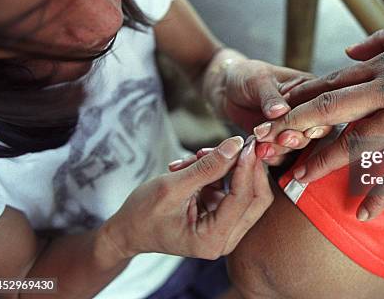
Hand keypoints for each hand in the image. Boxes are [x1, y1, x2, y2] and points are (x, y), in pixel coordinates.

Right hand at [102, 136, 272, 259]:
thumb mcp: (173, 186)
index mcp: (213, 240)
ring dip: (225, 168)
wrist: (127, 229)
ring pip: (245, 190)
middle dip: (247, 168)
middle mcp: (225, 239)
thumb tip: (236, 145)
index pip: (242, 200)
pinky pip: (230, 188)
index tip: (245, 142)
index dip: (247, 168)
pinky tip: (191, 165)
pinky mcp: (221, 216)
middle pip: (256, 199)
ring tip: (194, 157)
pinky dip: (215, 173)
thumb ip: (207, 167)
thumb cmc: (143, 214)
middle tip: (238, 144)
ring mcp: (225, 228)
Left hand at [219, 57, 315, 163]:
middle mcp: (307, 110)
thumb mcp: (258, 80)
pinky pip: (284, 155)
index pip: (319, 107)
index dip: (311, 120)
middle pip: (313, 131)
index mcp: (311, 89)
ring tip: (262, 148)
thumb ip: (270, 97)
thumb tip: (281, 111)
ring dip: (282, 150)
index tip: (296, 127)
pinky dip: (273, 157)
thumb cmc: (246, 76)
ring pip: (299, 146)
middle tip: (280, 138)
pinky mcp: (281, 141)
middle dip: (296, 137)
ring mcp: (295, 127)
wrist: (227, 90)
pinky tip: (260, 154)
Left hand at [256, 18, 383, 219]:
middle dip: (297, 129)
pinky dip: (382, 193)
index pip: (332, 82)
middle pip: (331, 111)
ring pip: (357, 143)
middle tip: (269, 146)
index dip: (301, 98)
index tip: (276, 114)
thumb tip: (347, 48)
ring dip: (325, 163)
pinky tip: (363, 212)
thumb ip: (381, 39)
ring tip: (299, 181)